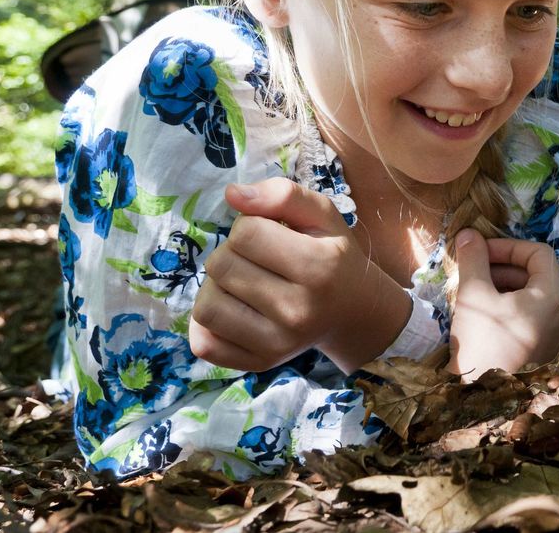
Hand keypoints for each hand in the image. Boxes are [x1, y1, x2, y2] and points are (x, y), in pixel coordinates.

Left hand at [189, 178, 408, 373]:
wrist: (354, 312)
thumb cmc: (334, 256)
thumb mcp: (321, 215)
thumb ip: (282, 195)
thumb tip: (231, 194)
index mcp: (319, 267)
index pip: (245, 234)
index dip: (249, 225)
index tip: (269, 235)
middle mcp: (298, 310)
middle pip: (221, 266)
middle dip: (231, 254)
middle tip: (255, 260)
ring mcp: (277, 343)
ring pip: (206, 306)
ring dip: (216, 288)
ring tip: (242, 285)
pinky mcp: (258, 364)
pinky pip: (204, 343)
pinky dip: (208, 324)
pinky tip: (233, 312)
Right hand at [448, 229, 558, 377]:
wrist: (481, 398)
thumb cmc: (481, 343)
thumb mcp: (473, 294)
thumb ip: (473, 259)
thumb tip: (468, 233)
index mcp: (553, 296)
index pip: (538, 253)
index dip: (508, 246)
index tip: (481, 250)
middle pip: (537, 273)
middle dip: (504, 265)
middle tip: (474, 267)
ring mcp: (555, 334)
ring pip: (532, 295)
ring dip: (504, 284)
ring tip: (475, 288)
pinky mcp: (544, 348)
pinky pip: (531, 315)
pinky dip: (510, 305)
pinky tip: (484, 311)